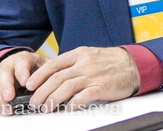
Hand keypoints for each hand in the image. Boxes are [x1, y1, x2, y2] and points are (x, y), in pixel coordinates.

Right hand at [0, 51, 46, 115]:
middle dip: (6, 86)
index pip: (21, 62)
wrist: (20, 64)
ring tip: (7, 109)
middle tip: (10, 97)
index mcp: (22, 58)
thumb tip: (57, 82)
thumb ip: (49, 71)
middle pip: (4, 73)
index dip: (22, 72)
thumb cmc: (34, 66)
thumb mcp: (44, 64)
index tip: (25, 82)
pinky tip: (2, 109)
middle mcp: (8, 65)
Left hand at [24, 46, 139, 111]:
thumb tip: (53, 75)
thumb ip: (73, 63)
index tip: (29, 85)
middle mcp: (85, 64)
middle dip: (41, 92)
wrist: (134, 64)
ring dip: (52, 100)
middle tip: (34, 102)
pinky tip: (67, 109)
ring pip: (66, 88)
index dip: (38, 76)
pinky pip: (82, 97)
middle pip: (56, 78)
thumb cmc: (110, 61)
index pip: (53, 64)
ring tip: (46, 108)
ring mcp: (93, 75)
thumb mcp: (90, 55)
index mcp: (80, 54)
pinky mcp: (101, 87)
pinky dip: (72, 104)